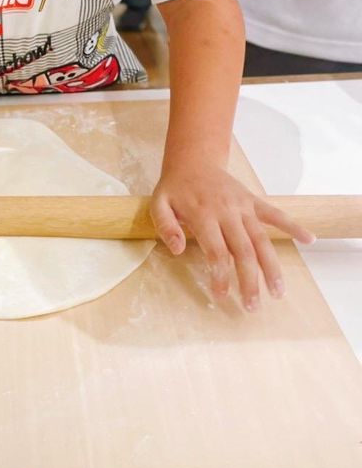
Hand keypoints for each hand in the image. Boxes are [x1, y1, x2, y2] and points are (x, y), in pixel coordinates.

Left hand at [150, 165, 314, 309]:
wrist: (193, 160)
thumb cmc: (175, 188)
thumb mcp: (158, 204)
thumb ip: (165, 226)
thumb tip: (176, 249)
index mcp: (203, 214)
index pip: (215, 250)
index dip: (220, 275)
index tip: (222, 296)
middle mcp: (227, 211)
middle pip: (243, 250)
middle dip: (250, 280)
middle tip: (253, 307)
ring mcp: (243, 206)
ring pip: (262, 238)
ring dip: (272, 266)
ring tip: (278, 292)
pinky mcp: (253, 201)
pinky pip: (275, 214)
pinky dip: (293, 226)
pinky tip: (309, 239)